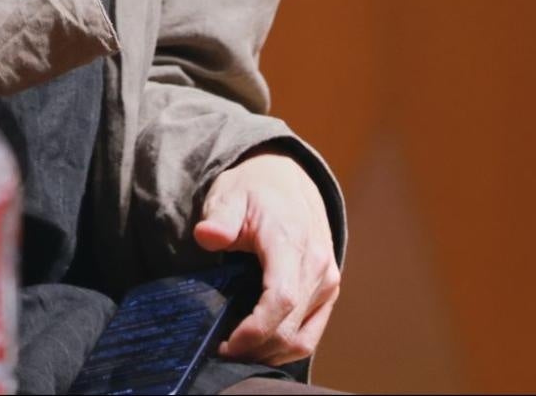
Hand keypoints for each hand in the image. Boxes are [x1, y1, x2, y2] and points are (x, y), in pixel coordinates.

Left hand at [193, 150, 340, 365]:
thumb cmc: (254, 190)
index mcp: (292, 242)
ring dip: (268, 354)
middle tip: (218, 352)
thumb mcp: (229, 194)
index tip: (225, 343)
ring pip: (302, 339)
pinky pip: (310, 335)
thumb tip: (206, 235)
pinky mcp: (329, 291)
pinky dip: (284, 347)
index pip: (282, 299)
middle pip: (289, 328)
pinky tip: (257, 346)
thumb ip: (219, 217)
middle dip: (253, 349)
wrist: (288, 181)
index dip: (255, 330)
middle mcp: (317, 265)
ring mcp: (328, 281)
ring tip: (235, 351)